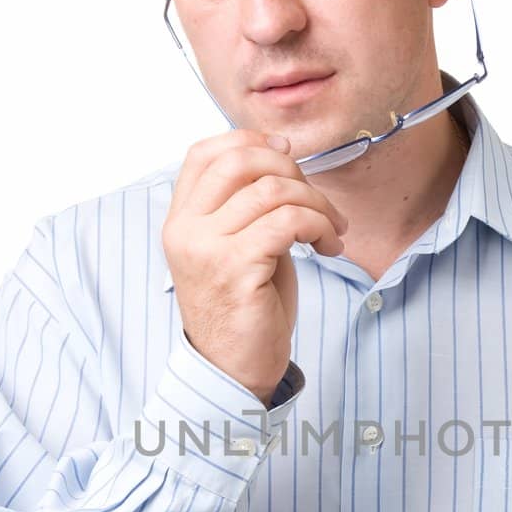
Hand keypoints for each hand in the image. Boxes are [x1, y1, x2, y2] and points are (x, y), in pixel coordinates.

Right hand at [162, 129, 347, 405]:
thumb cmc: (244, 310)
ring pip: (272, 190)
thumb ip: (245, 205)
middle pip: (240, 161)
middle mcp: (185, 230)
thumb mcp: (235, 246)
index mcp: (179, 221)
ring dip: (317, 204)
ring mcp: (207, 249)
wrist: (233, 371)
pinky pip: (289, 222)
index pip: (205, 153)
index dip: (250, 140)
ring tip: (332, 230)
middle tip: (316, 198)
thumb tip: (279, 153)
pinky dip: (320, 226)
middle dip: (291, 169)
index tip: (288, 152)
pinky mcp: (236, 268)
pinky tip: (329, 247)